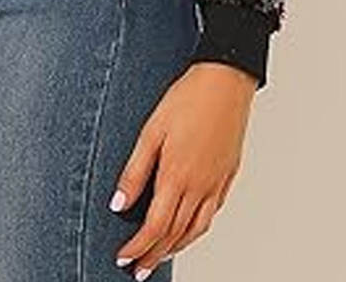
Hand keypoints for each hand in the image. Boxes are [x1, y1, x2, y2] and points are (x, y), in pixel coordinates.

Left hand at [109, 61, 257, 278]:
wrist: (225, 82)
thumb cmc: (187, 100)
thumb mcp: (151, 131)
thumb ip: (134, 171)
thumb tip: (118, 204)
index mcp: (177, 176)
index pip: (155, 226)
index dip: (138, 247)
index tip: (123, 259)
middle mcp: (199, 186)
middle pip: (175, 234)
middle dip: (154, 255)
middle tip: (138, 271)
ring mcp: (216, 183)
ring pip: (196, 229)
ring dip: (176, 247)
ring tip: (160, 257)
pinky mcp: (227, 176)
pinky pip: (211, 213)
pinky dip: (197, 229)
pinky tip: (189, 229)